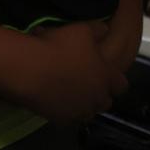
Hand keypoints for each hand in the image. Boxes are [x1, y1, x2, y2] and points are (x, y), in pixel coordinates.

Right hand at [10, 22, 125, 124]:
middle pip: (105, 102)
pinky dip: (63, 109)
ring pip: (87, 112)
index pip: (121, 84)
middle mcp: (96, 97)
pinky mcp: (60, 119)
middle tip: (85, 82)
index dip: (113, 78)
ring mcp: (79, 111)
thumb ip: (97, 30)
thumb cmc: (57, 47)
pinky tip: (53, 98)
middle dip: (98, 93)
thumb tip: (105, 29)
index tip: (103, 71)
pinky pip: (67, 118)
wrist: (28, 68)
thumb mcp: (80, 30)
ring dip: (82, 103)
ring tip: (68, 91)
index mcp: (106, 76)